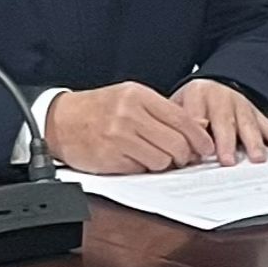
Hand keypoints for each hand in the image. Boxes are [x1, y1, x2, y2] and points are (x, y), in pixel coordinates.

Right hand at [44, 81, 215, 173]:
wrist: (61, 120)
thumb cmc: (98, 108)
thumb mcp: (130, 98)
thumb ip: (162, 111)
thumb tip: (198, 126)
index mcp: (137, 95)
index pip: (181, 119)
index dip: (199, 137)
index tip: (206, 147)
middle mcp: (129, 114)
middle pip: (176, 143)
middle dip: (185, 155)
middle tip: (183, 157)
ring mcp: (119, 137)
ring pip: (161, 160)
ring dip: (163, 163)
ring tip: (154, 156)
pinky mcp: (110, 158)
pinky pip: (141, 170)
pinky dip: (144, 168)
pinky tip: (135, 159)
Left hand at [172, 78, 267, 165]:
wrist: (211, 86)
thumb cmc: (193, 104)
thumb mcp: (177, 107)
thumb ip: (177, 127)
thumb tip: (176, 151)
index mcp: (197, 94)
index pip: (195, 116)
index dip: (197, 135)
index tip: (199, 153)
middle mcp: (220, 96)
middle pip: (223, 119)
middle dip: (226, 141)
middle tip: (227, 160)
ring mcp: (240, 103)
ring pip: (247, 123)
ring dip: (252, 142)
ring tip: (256, 158)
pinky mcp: (256, 112)